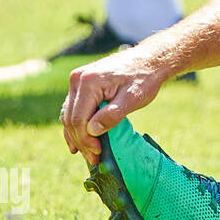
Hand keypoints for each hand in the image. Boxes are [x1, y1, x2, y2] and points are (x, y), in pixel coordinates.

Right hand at [61, 48, 165, 162]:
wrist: (150, 59)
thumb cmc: (145, 78)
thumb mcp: (133, 98)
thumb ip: (113, 114)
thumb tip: (92, 131)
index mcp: (89, 82)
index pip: (78, 119)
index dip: (86, 140)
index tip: (98, 154)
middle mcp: (78, 79)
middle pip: (71, 119)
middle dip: (81, 142)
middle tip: (94, 160)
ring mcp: (78, 80)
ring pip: (69, 115)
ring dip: (77, 136)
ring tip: (88, 154)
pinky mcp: (82, 84)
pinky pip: (74, 108)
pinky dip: (77, 125)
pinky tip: (79, 141)